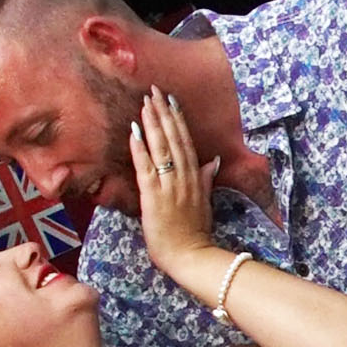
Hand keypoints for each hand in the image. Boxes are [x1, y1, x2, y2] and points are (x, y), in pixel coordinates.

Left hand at [129, 87, 221, 283]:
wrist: (190, 256)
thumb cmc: (195, 233)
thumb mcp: (205, 203)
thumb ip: (206, 179)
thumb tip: (211, 160)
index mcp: (195, 178)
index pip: (186, 142)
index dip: (178, 119)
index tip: (171, 100)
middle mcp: (184, 177)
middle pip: (174, 139)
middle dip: (164, 113)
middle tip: (154, 91)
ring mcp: (170, 186)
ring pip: (161, 148)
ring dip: (153, 124)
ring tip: (145, 103)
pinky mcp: (154, 197)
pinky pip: (146, 168)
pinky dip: (140, 149)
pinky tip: (134, 132)